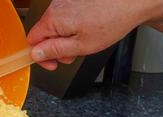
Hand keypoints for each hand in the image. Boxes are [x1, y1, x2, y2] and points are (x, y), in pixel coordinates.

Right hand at [27, 0, 158, 69]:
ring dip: (66, 39)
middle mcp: (55, 6)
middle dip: (56, 49)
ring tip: (84, 42)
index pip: (32, 41)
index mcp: (54, 19)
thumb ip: (55, 51)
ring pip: (56, 27)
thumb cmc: (111, 21)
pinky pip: (65, 18)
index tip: (53, 64)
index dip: (41, 56)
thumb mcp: (81, 46)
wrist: (130, 2)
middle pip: (44, 34)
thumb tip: (36, 54)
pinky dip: (72, 28)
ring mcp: (64, 1)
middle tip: (73, 55)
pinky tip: (87, 30)